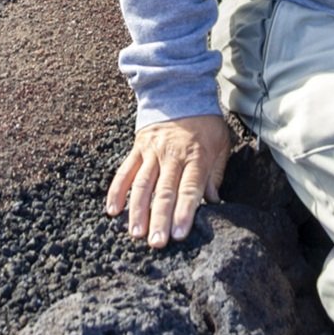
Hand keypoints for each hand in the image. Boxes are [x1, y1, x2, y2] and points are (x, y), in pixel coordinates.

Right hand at [105, 115, 230, 247]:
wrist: (180, 92)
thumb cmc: (205, 123)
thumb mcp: (221, 144)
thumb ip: (216, 174)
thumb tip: (214, 203)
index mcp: (196, 155)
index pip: (189, 188)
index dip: (185, 212)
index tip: (180, 234)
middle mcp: (172, 155)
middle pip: (164, 191)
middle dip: (159, 218)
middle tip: (156, 243)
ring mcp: (152, 151)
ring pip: (143, 184)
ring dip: (138, 210)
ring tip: (135, 233)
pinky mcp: (137, 149)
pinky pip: (125, 171)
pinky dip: (117, 191)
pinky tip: (112, 210)